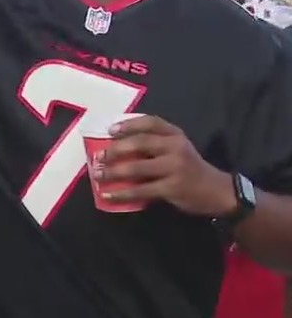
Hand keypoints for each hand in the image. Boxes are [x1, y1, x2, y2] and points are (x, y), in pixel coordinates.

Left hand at [99, 115, 235, 215]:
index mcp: (175, 134)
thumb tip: (116, 145)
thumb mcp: (178, 148)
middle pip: (140, 143)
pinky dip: (122, 193)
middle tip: (98, 157)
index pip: (150, 122)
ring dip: (113, 172)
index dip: (128, 124)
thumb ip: (155, 144)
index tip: (110, 130)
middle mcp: (176, 147)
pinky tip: (108, 195)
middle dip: (115, 150)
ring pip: (137, 168)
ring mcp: (174, 167)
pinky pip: (141, 190)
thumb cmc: (190, 168)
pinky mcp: (172, 188)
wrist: (218, 192)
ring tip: (97, 175)